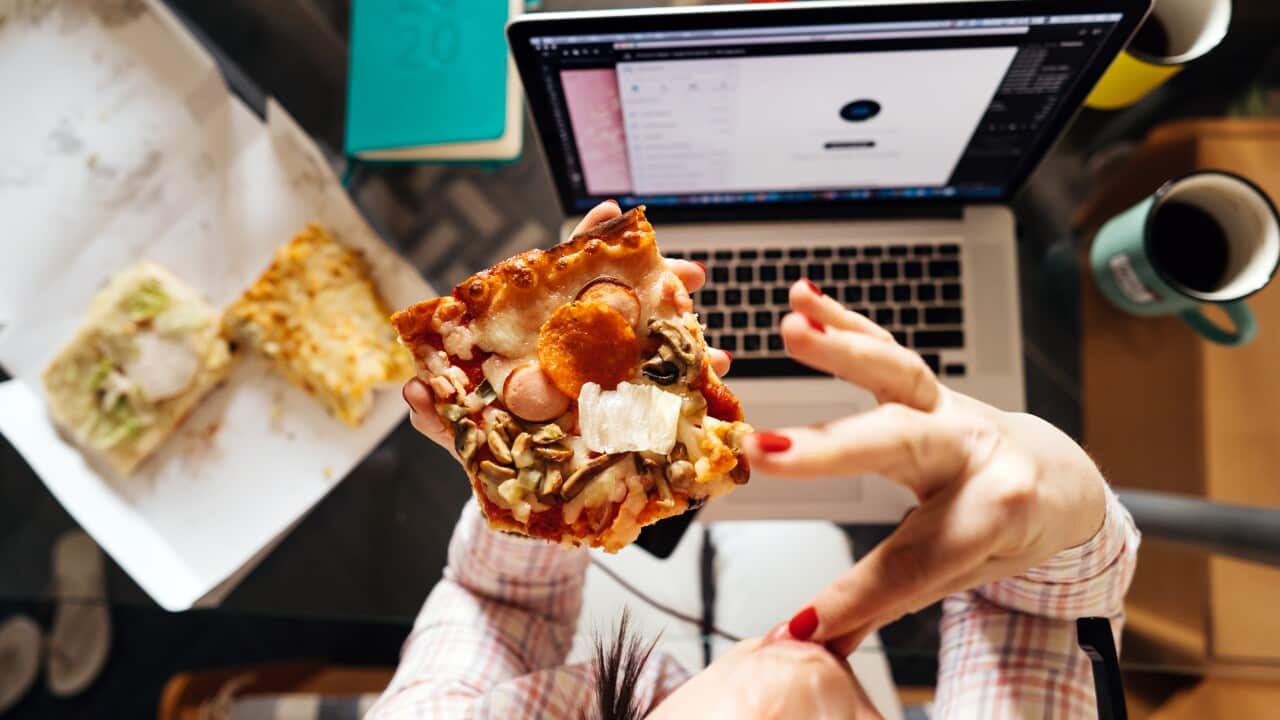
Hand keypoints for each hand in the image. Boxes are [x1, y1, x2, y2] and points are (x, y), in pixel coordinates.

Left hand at [404, 201, 730, 452]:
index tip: (611, 214)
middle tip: (687, 275)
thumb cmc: (486, 448)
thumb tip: (414, 393)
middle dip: (656, 280)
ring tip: (709, 331)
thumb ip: (437, 417)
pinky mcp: (625, 406)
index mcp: (531, 334)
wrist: (519, 497)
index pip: (557, 276)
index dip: (584, 242)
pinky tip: (714, 371)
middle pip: (616, 299)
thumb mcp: (458, 432)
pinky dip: (691, 378)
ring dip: (683, 328)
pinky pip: (662, 385)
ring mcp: (602, 372)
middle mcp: (571, 344)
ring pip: (648, 337)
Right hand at [749, 280, 1107, 654]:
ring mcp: (950, 408)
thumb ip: (882, 603)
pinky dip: (843, 319)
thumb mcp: (959, 576)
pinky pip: (887, 345)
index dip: (856, 596)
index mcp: (993, 514)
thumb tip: (807, 642)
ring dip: (842, 348)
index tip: (801, 624)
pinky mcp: (928, 383)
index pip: (912, 560)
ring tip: (793, 329)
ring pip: (900, 373)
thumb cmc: (1004, 533)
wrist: (1053, 480)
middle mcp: (973, 452)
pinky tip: (802, 297)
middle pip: (903, 446)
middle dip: (833, 449)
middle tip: (770, 455)